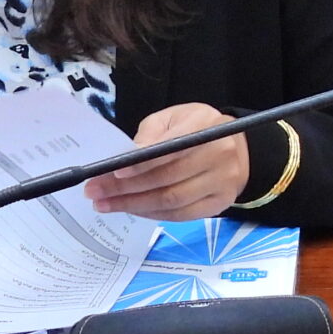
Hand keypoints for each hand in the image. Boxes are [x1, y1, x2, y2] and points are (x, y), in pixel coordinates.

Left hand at [83, 103, 249, 221]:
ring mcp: (223, 182)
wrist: (237, 148)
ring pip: (172, 201)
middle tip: (95, 192)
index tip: (111, 172)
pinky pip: (181, 216)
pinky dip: (152, 215)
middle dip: (125, 189)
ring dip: (134, 205)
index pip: (169, 149)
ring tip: (106, 204)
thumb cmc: (197, 129)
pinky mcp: (220, 204)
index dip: (139, 164)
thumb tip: (126, 159)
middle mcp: (219, 155)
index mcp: (206, 125)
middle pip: (166, 179)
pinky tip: (132, 209)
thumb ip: (151, 134)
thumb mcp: (174, 117)